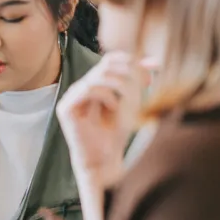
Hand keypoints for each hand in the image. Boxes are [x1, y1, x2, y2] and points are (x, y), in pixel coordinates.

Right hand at [56, 52, 151, 186]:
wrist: (104, 160)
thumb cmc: (116, 135)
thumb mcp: (132, 103)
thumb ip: (137, 82)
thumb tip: (153, 62)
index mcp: (95, 85)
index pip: (111, 59)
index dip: (133, 60)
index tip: (153, 71)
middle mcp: (81, 87)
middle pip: (107, 64)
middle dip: (131, 72)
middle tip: (145, 85)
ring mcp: (72, 96)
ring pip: (100, 75)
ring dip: (119, 86)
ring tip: (123, 104)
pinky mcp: (66, 108)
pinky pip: (88, 88)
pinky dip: (106, 95)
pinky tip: (113, 107)